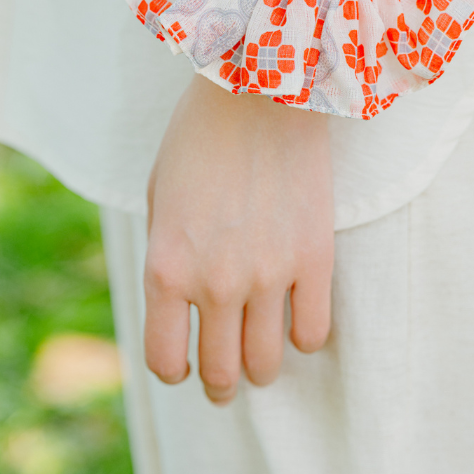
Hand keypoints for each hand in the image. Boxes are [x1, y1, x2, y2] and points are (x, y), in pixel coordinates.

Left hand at [144, 74, 333, 403]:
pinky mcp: (315, 259)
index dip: (174, 371)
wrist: (259, 91)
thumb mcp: (159, 198)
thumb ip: (167, 256)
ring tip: (260, 356)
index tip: (183, 367)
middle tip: (224, 378)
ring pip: (267, 363)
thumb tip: (180, 302)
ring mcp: (269, 275)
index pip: (165, 358)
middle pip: (221, 371)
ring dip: (260, 367)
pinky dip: (304, 338)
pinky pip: (314, 332)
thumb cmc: (200, 136)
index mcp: (167, 267)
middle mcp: (216, 283)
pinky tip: (296, 320)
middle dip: (219, 383)